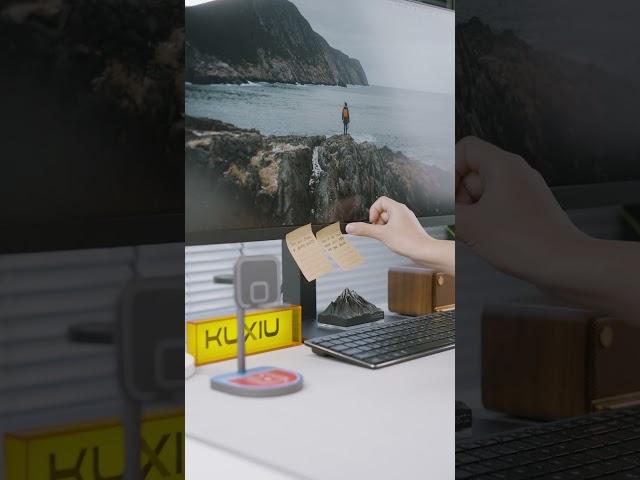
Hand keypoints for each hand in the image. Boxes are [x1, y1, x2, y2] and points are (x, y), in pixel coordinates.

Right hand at [346, 197, 453, 273]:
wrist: (424, 251)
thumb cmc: (408, 241)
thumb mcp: (381, 235)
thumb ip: (364, 230)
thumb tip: (350, 227)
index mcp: (397, 208)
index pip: (381, 201)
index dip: (373, 211)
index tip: (372, 222)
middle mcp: (403, 212)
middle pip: (384, 210)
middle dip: (378, 221)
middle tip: (379, 231)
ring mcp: (406, 220)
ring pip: (390, 220)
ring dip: (384, 228)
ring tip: (387, 237)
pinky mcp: (409, 229)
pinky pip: (395, 227)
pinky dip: (391, 232)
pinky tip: (393, 241)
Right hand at [456, 136, 586, 279]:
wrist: (565, 264)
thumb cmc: (517, 240)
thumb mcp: (470, 225)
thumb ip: (446, 209)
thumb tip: (435, 203)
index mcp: (502, 165)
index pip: (466, 148)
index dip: (449, 168)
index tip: (444, 196)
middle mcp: (515, 172)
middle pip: (474, 171)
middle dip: (459, 195)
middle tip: (458, 220)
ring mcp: (524, 191)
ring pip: (484, 191)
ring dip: (471, 210)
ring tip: (473, 234)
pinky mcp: (530, 209)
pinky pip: (498, 205)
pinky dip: (487, 218)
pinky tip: (487, 239)